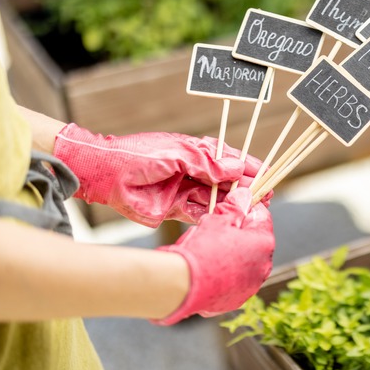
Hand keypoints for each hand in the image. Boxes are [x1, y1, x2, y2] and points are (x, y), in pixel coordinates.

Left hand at [53, 123, 268, 226]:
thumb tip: (235, 167)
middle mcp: (192, 172)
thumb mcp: (175, 153)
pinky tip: (227, 217)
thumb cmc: (136, 155)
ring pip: (215, 198)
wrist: (103, 175)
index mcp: (193, 152)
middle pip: (225, 181)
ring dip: (231, 202)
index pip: (227, 159)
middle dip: (244, 187)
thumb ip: (206, 162)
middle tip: (264, 194)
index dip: (247, 166)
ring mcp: (184, 191)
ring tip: (249, 207)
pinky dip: (213, 215)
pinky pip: (199, 214)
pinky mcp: (174, 210)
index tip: (266, 173)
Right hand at [151, 188, 273, 324]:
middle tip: (215, 228)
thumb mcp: (218, 220)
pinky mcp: (237, 299)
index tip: (233, 206)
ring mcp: (251, 286)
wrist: (183, 285)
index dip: (246, 208)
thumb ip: (234, 207)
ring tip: (208, 251)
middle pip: (253, 241)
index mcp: (264, 243)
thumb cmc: (202, 249)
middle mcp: (264, 266)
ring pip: (244, 262)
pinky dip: (224, 274)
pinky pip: (233, 281)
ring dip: (231, 254)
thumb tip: (244, 195)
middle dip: (238, 232)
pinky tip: (206, 270)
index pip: (262, 217)